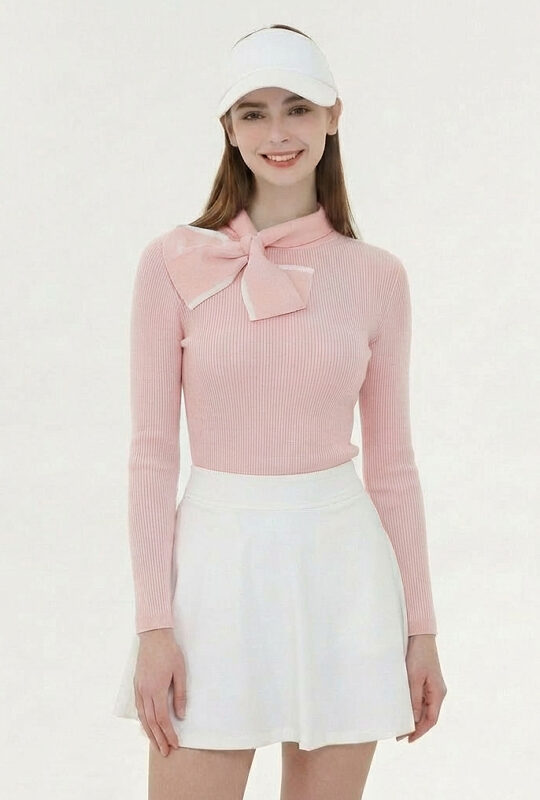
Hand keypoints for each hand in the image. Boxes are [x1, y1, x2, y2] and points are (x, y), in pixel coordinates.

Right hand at [133, 628, 186, 755]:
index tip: (175, 744)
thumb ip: (180, 695)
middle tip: (165, 752)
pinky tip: (147, 726)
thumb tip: (181, 715)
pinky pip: (139, 708)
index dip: (169, 733)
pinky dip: (143, 720)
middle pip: (151, 722)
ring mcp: (139, 689)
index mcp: (156, 690)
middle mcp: (145, 692)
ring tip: (156, 745)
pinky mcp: (136, 685)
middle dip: (158, 739)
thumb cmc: (169, 652)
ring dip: (149, 733)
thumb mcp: (180, 672)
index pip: (162, 719)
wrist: (153, 636)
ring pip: (142, 717)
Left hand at [396, 634, 446, 742]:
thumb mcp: (414, 678)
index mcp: (438, 693)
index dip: (420, 731)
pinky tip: (405, 709)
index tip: (409, 739)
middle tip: (401, 735)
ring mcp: (433, 686)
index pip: (431, 719)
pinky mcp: (427, 680)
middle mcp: (438, 692)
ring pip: (425, 708)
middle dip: (417, 727)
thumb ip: (414, 699)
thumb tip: (415, 719)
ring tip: (402, 724)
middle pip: (429, 715)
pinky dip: (415, 707)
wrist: (420, 636)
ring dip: (415, 717)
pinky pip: (422, 699)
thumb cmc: (418, 655)